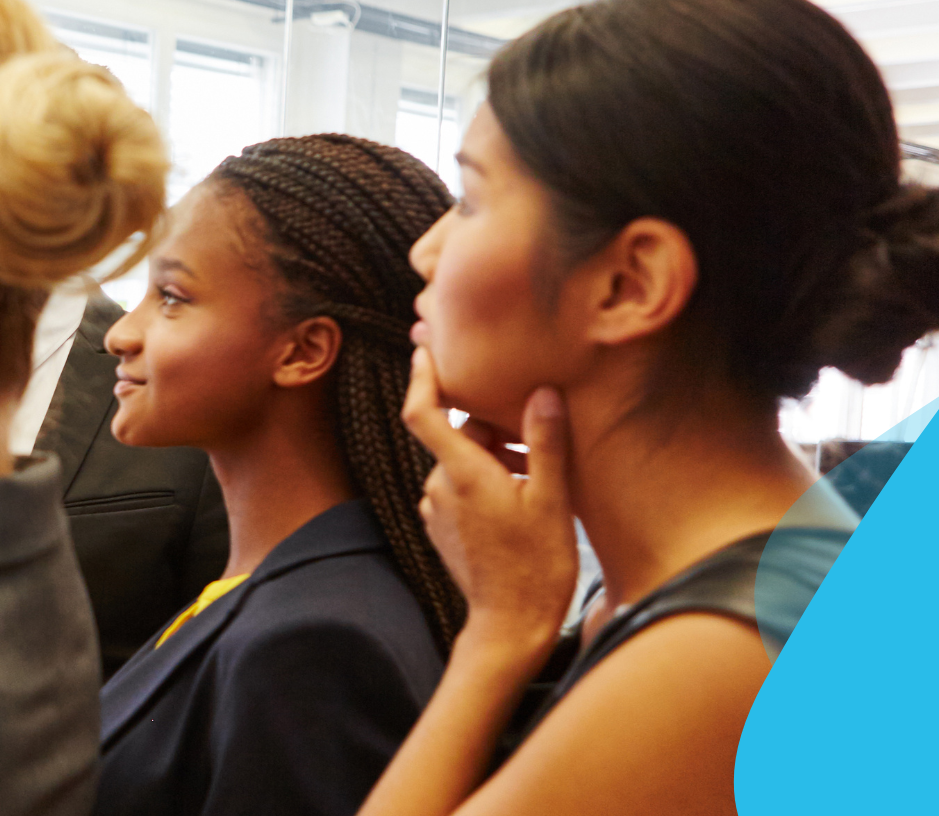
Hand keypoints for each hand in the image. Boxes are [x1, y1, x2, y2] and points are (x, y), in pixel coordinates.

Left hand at [402, 348, 578, 647]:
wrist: (510, 625)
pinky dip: (489, 481)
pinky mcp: (444, 528)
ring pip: (464, 464)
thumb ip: (547, 444)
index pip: (423, 412)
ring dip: (497, 458)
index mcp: (461, 473)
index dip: (422, 377)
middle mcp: (440, 487)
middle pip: (459, 437)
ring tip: (542, 472)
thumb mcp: (552, 501)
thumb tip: (543, 393)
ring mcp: (438, 509)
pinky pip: (463, 489)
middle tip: (539, 431)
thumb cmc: (536, 566)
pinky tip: (526, 496)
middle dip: (493, 427)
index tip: (426, 348)